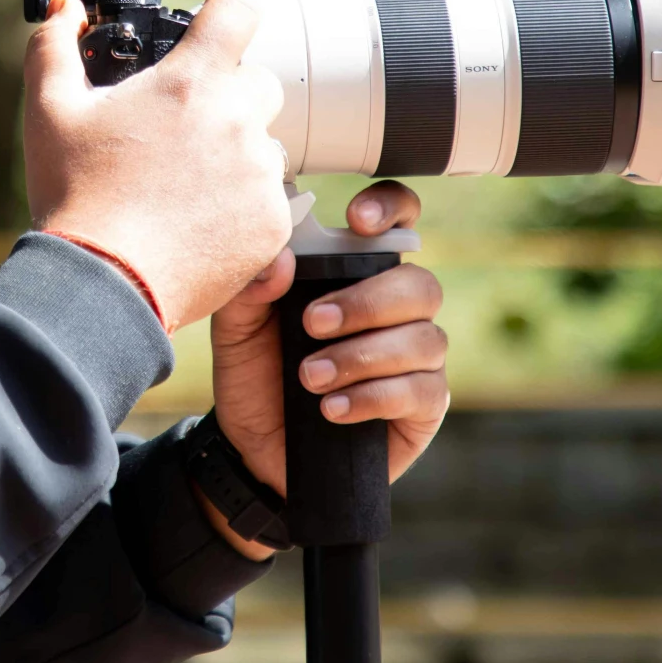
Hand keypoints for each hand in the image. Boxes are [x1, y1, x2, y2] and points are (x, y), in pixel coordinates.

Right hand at [23, 0, 291, 334]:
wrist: (104, 285)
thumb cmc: (75, 195)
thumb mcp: (48, 111)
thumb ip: (54, 46)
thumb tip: (65, 10)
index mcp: (191, 81)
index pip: (239, 11)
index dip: (226, 11)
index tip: (213, 26)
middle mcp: (237, 119)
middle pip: (258, 82)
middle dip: (226, 96)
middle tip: (181, 129)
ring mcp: (260, 173)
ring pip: (265, 144)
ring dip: (236, 153)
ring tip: (183, 185)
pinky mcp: (272, 223)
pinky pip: (269, 199)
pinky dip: (241, 206)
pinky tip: (196, 221)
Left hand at [203, 182, 449, 558]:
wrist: (254, 453)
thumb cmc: (255, 377)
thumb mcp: (237, 331)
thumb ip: (250, 288)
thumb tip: (282, 260)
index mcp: (357, 275)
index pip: (397, 222)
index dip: (391, 209)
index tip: (356, 221)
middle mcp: (397, 311)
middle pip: (419, 284)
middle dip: (366, 303)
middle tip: (311, 324)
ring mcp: (418, 359)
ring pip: (423, 339)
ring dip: (361, 356)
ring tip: (309, 378)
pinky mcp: (425, 407)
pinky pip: (422, 391)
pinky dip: (373, 397)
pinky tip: (333, 409)